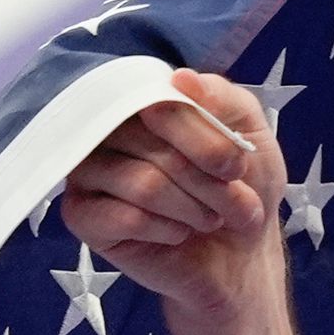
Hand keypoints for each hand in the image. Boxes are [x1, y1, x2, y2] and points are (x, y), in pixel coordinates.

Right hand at [60, 70, 287, 334]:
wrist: (241, 257)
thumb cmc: (243, 188)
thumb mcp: (251, 133)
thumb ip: (222, 98)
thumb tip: (181, 77)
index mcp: (141, 99)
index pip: (157, 99)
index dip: (203, 137)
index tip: (236, 166)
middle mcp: (105, 127)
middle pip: (152, 143)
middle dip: (209, 180)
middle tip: (237, 202)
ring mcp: (86, 170)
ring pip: (143, 183)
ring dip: (193, 208)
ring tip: (210, 219)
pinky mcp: (82, 216)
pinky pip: (125, 218)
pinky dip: (168, 230)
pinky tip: (178, 234)